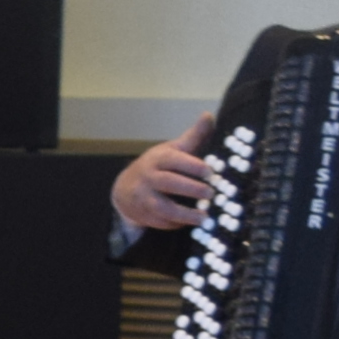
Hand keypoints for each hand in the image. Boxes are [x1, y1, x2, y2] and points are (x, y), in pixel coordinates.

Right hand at [111, 115, 214, 230]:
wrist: (126, 188)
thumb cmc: (158, 166)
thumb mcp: (173, 149)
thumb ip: (193, 135)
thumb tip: (209, 115)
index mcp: (158, 158)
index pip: (174, 160)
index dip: (193, 166)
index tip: (211, 172)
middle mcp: (148, 176)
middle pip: (169, 182)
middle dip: (191, 189)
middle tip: (211, 193)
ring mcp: (144, 197)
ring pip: (164, 206)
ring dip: (185, 214)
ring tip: (205, 217)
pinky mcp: (144, 214)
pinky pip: (161, 221)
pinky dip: (177, 224)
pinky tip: (192, 223)